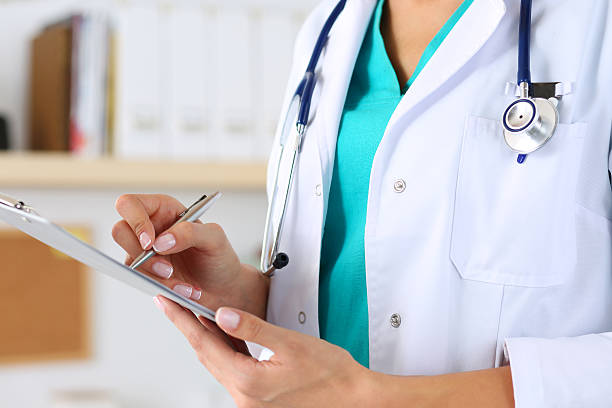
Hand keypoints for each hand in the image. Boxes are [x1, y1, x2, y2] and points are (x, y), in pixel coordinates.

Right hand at [112, 194, 268, 317]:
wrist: (223, 288)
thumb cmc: (219, 257)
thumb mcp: (214, 238)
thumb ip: (190, 232)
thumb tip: (160, 241)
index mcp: (163, 209)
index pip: (130, 204)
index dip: (135, 221)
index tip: (151, 243)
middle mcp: (150, 228)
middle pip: (120, 231)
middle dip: (142, 255)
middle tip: (167, 269)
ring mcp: (144, 252)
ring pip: (130, 262)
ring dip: (156, 277)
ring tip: (184, 285)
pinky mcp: (145, 274)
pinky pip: (141, 281)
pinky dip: (163, 288)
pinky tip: (184, 291)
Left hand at [154, 296, 371, 407]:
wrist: (353, 398)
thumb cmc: (331, 374)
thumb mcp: (290, 342)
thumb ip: (253, 328)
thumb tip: (222, 314)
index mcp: (249, 382)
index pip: (204, 344)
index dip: (182, 320)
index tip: (165, 303)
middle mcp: (244, 398)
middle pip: (207, 356)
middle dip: (189, 327)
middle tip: (173, 304)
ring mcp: (250, 402)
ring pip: (219, 364)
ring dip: (207, 339)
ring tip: (195, 314)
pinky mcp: (259, 401)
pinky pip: (233, 371)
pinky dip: (225, 351)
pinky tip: (225, 337)